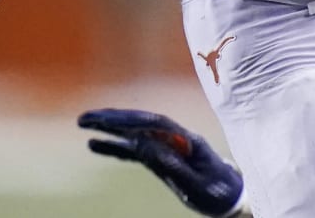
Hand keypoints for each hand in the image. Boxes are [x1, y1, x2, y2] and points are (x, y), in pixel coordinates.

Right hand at [79, 109, 245, 216]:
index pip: (155, 124)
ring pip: (133, 133)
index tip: (109, 120)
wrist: (231, 196)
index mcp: (187, 139)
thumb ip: (171, 165)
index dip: (131, 120)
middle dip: (113, 118)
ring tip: (83, 123)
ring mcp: (165, 146)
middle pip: (140, 123)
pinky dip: (114, 147)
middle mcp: (174, 138)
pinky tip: (94, 145)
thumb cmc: (218, 191)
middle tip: (85, 117)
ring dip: (109, 128)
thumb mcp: (195, 183)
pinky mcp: (159, 157)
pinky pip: (133, 150)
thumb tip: (144, 146)